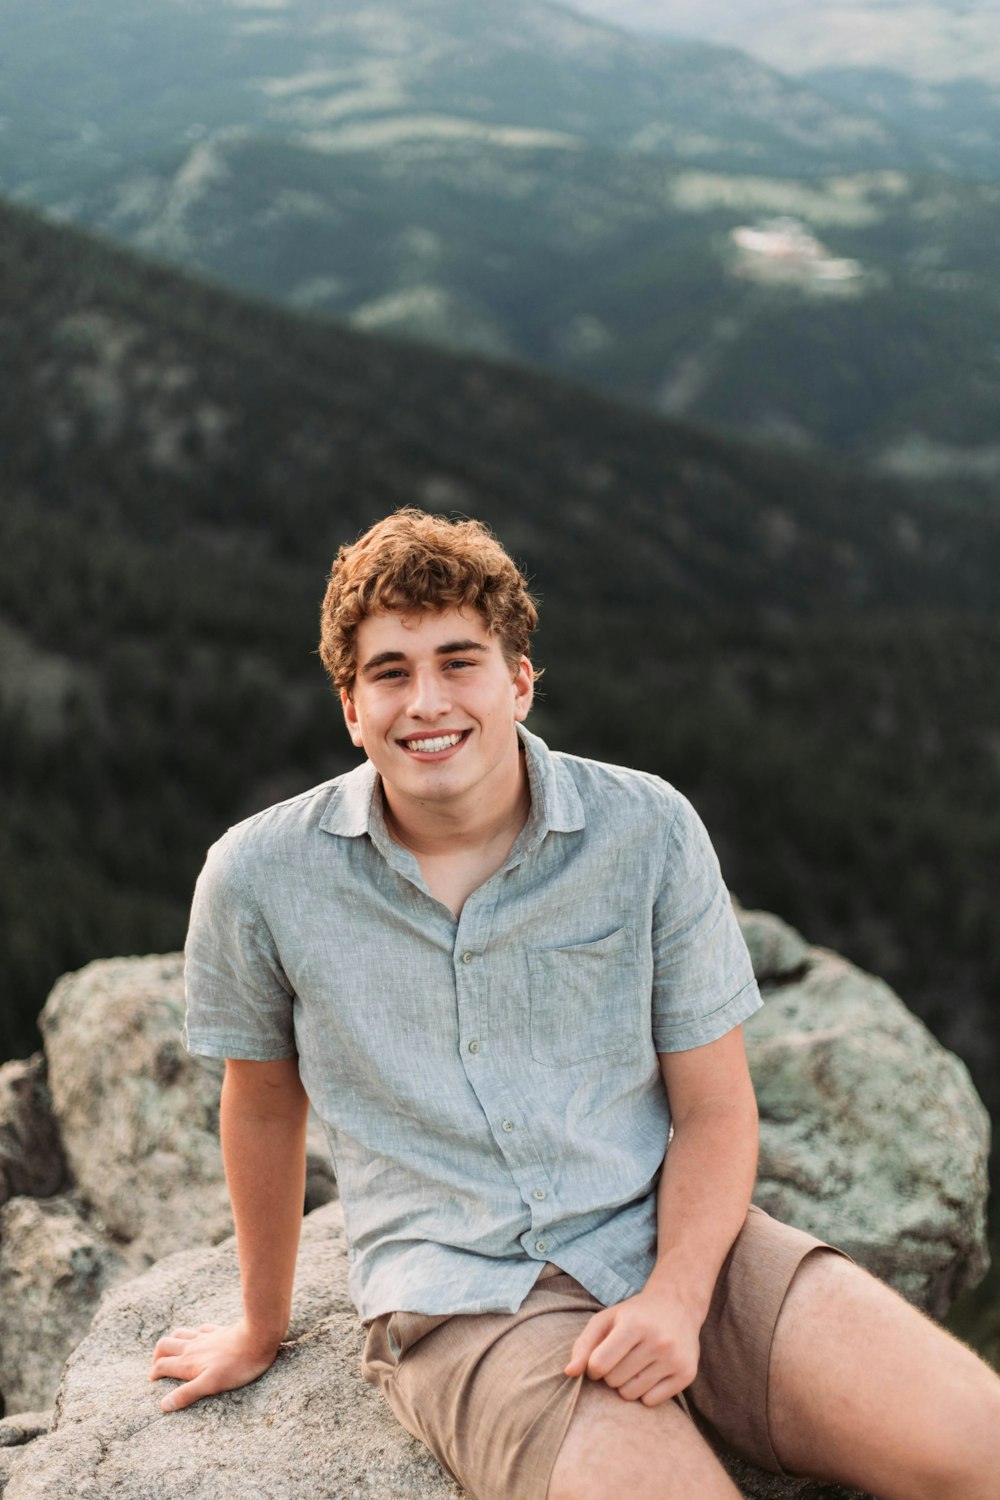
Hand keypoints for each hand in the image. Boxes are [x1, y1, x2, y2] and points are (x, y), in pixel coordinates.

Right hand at [149, 1319, 280, 1411]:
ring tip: (173, 1351)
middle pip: (165, 1345)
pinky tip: (200, 1337)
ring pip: (181, 1333)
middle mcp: (193, 1347)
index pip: (162, 1365)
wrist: (257, 1337)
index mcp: (188, 1362)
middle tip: (158, 1366)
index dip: (154, 1374)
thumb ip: (186, 1393)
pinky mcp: (219, 1331)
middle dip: (157, 1355)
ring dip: (173, 1341)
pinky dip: (195, 1333)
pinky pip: (201, 1329)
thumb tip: (163, 1405)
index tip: (153, 1382)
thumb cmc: (236, 1365)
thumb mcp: (210, 1385)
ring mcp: (206, 1337)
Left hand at [564, 1286, 701, 1406]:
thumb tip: (569, 1373)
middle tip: (621, 1358)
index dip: (593, 1367)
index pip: (599, 1365)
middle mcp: (658, 1341)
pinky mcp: (687, 1374)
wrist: (677, 1305)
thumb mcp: (606, 1320)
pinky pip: (652, 1402)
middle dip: (611, 1374)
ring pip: (632, 1394)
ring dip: (626, 1385)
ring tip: (635, 1365)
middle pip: (614, 1381)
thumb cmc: (634, 1315)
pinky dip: (645, 1392)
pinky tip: (650, 1372)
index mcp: (634, 1324)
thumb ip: (583, 1345)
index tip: (599, 1359)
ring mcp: (674, 1358)